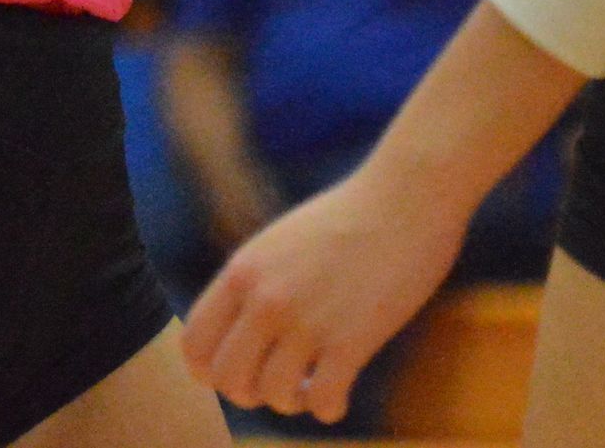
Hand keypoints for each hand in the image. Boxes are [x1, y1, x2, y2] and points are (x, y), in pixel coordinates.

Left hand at [184, 157, 469, 424]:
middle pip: (228, 380)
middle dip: (250, 393)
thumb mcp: (283, 242)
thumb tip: (241, 339)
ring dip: (293, 400)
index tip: (240, 372)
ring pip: (274, 396)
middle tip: (280, 381)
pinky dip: (329, 408)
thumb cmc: (352, 216)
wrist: (409, 195)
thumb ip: (256, 284)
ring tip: (313, 384)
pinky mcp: (351, 340)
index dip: (210, 371)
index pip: (194, 345)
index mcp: (244, 271)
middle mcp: (267, 298)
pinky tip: (342, 394)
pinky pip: (323, 402)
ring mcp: (308, 321)